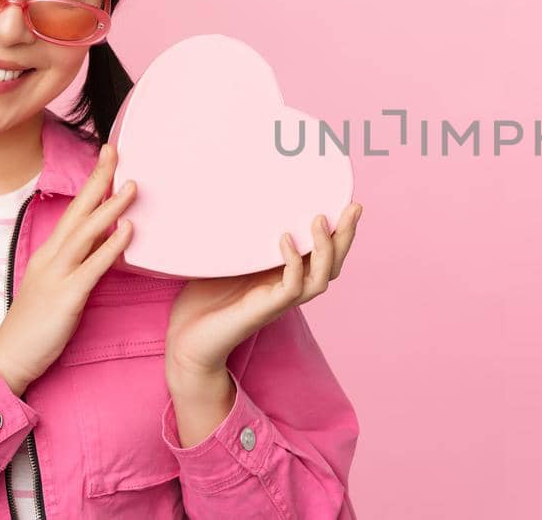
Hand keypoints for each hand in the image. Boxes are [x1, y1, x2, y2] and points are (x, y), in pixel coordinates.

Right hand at [0, 142, 136, 394]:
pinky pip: (92, 266)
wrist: (8, 357)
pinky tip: (128, 230)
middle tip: (115, 150)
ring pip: (86, 233)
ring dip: (110, 207)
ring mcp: (56, 275)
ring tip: (133, 185)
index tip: (108, 158)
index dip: (92, 184)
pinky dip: (110, 245)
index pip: (74, 211)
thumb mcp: (58, 285)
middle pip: (78, 211)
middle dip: (98, 180)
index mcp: (49, 254)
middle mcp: (51, 257)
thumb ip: (78, 262)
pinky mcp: (65, 297)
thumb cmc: (35, 325)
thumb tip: (105, 241)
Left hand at [164, 202, 362, 387]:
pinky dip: (294, 263)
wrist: (188, 340)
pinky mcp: (266, 309)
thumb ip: (242, 239)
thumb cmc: (205, 301)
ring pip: (321, 278)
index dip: (339, 232)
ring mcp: (280, 301)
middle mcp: (290, 290)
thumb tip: (239, 201)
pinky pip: (292, 287)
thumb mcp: (228, 260)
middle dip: (346, 236)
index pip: (324, 255)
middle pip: (333, 265)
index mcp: (286, 277)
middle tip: (353, 207)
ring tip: (319, 220)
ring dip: (326, 249)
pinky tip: (284, 239)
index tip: (347, 203)